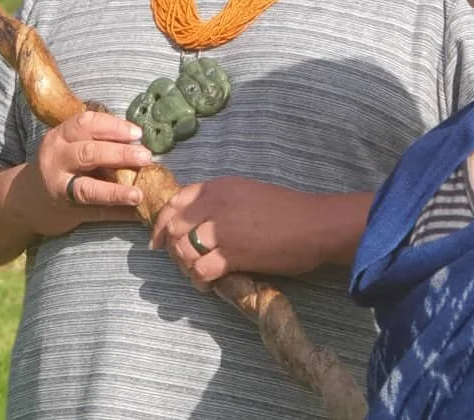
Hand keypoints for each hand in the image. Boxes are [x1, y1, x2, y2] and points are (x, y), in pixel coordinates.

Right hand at [6, 110, 152, 238]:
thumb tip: (139, 141)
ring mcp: (59, 188)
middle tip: (145, 157)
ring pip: (88, 189)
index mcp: (60, 137)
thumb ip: (96, 140)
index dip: (113, 126)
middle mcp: (56, 160)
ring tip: (138, 194)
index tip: (137, 133)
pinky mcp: (67, 211)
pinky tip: (137, 212)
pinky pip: (96, 213)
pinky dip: (118, 212)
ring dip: (116, 191)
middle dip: (119, 154)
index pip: (86, 124)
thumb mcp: (69, 145)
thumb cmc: (59, 164)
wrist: (27, 198)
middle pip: (88, 154)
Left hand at [148, 177, 342, 290]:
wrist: (315, 225)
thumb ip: (221, 202)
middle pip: (174, 228)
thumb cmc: (287, 210)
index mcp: (218, 188)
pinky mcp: (233, 255)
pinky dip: (199, 281)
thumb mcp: (248, 193)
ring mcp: (222, 230)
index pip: (175, 203)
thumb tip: (198, 222)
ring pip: (183, 250)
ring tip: (196, 274)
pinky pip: (201, 270)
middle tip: (182, 262)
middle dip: (171, 248)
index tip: (158, 240)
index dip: (161, 223)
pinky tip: (207, 285)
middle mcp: (215, 205)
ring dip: (185, 266)